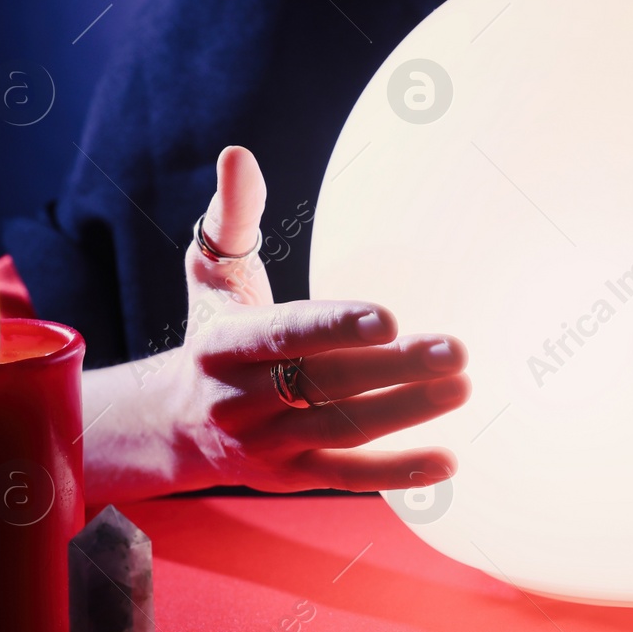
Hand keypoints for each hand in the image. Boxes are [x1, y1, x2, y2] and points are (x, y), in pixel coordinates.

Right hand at [156, 145, 469, 492]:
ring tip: (462, 386)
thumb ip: (234, 216)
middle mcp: (243, 398)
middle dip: (394, 368)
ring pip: (343, 429)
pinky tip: (448, 460)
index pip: (286, 334)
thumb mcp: (211, 274)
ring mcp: (268, 442)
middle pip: (327, 382)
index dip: (336, 327)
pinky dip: (396, 473)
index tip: (389, 317)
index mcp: (225, 344)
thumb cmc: (211, 333)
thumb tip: (238, 155)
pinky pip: (345, 476)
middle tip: (456, 350)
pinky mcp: (291, 475)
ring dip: (406, 412)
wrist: (170, 425)